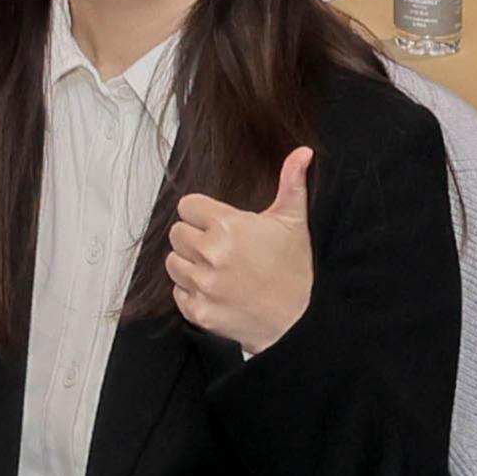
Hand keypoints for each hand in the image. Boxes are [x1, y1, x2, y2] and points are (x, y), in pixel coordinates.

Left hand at [163, 146, 318, 354]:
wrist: (300, 323)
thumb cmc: (296, 273)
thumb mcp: (294, 222)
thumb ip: (292, 182)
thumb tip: (303, 152)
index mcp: (228, 227)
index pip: (187, 206)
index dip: (202, 213)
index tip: (217, 223)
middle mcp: (211, 255)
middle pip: (177, 233)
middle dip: (195, 237)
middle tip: (220, 247)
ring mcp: (203, 285)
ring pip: (173, 262)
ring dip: (190, 264)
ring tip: (217, 269)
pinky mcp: (199, 312)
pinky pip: (178, 293)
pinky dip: (191, 292)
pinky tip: (215, 290)